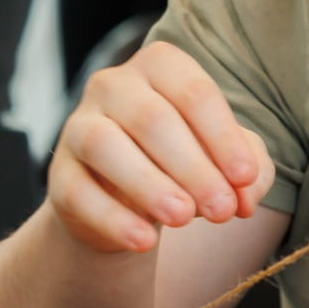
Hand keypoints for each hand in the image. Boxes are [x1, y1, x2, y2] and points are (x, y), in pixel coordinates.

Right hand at [50, 41, 272, 252]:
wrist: (124, 199)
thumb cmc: (184, 162)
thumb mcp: (224, 159)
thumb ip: (248, 173)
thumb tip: (246, 197)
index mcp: (160, 66)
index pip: (194, 92)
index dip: (223, 137)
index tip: (244, 178)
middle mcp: (113, 85)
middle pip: (153, 119)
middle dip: (193, 167)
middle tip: (222, 210)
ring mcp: (79, 126)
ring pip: (106, 145)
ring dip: (149, 185)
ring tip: (183, 218)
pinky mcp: (59, 174)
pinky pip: (79, 192)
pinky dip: (113, 219)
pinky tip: (144, 241)